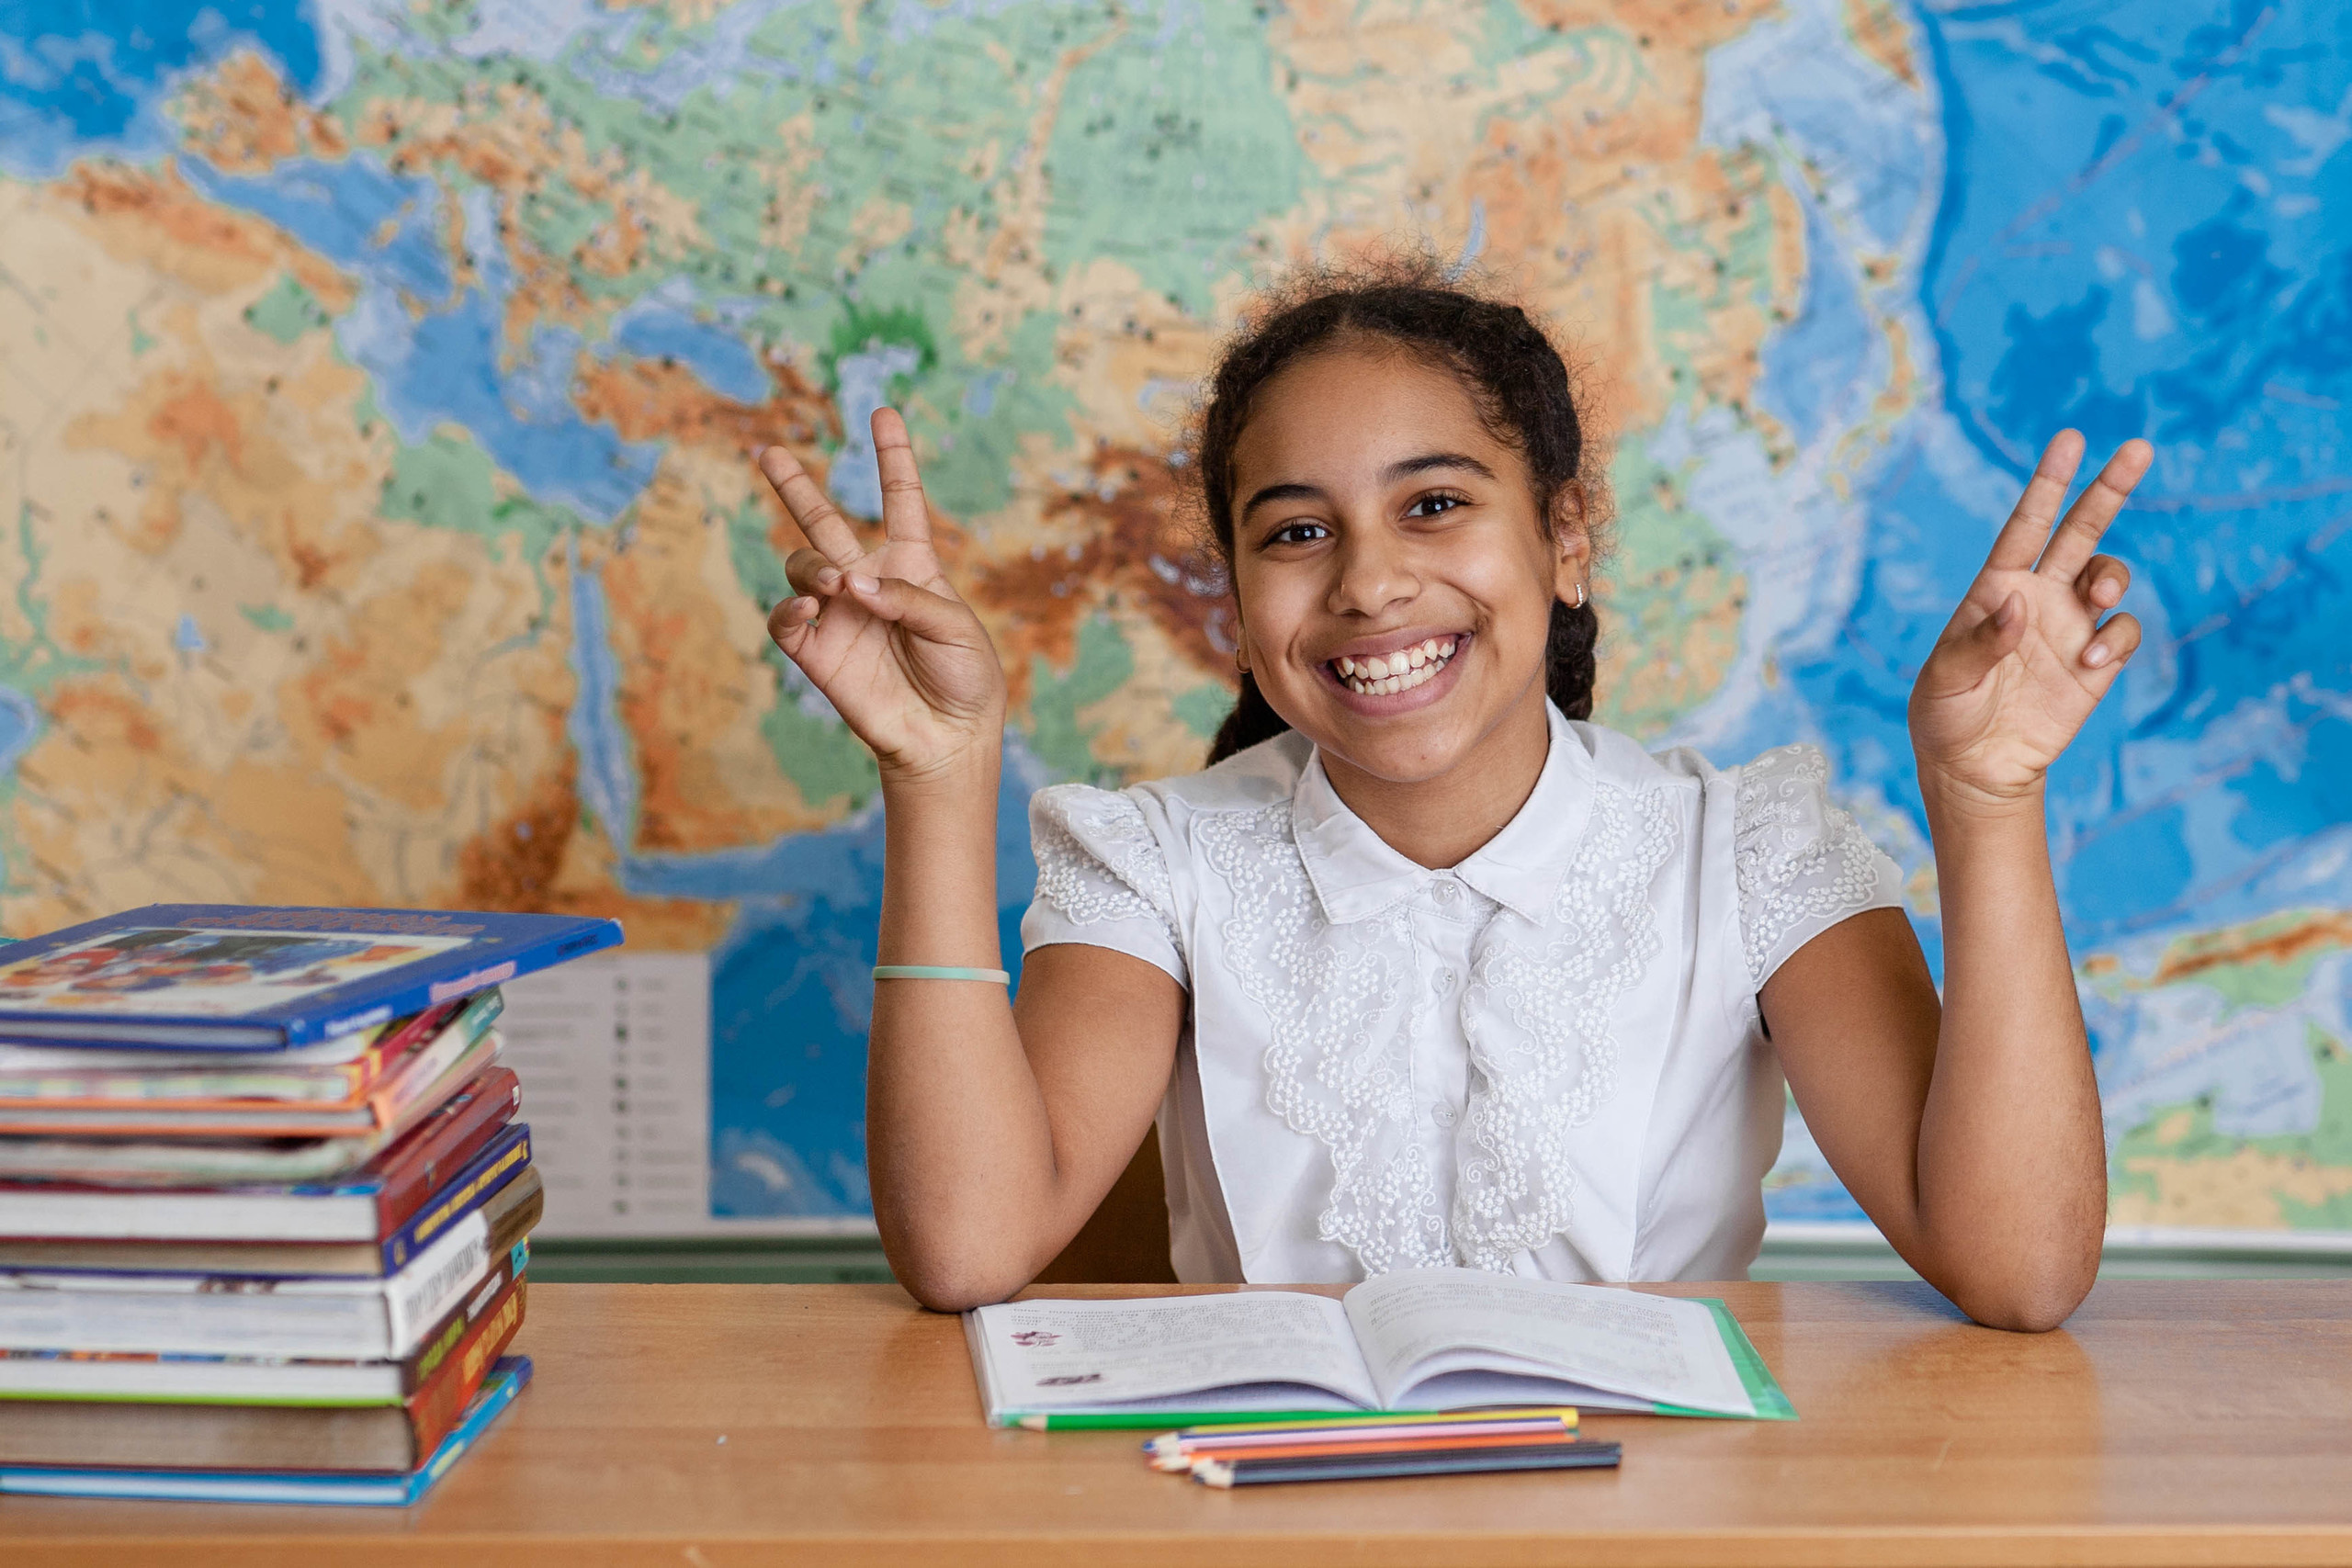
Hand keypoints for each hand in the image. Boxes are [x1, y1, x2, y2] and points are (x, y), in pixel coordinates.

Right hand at [761, 408, 1005, 782]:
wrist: (949, 739)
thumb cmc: (965, 679)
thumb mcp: (955, 628)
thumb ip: (906, 597)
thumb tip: (849, 585)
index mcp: (912, 566)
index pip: (902, 500)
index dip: (893, 457)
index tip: (884, 412)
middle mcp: (869, 583)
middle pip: (824, 522)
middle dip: (796, 486)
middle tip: (770, 453)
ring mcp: (839, 615)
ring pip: (801, 566)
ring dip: (812, 566)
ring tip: (836, 586)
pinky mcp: (818, 652)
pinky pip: (786, 620)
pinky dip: (789, 609)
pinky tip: (809, 607)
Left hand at [1908, 431, 2151, 808]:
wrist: (1975, 769)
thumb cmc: (1945, 717)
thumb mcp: (1944, 680)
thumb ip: (1978, 642)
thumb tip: (2018, 603)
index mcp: (1995, 589)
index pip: (2025, 526)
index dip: (2047, 484)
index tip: (2070, 439)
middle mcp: (2038, 598)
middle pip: (2081, 532)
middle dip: (2108, 490)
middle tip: (2139, 448)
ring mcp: (2070, 626)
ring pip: (2109, 574)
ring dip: (2113, 573)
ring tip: (2101, 594)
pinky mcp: (2096, 662)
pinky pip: (2124, 630)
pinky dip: (2118, 634)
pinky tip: (2092, 658)